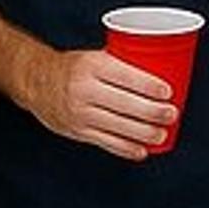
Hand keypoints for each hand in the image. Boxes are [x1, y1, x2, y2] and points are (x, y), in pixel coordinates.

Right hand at [24, 49, 176, 160]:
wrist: (36, 82)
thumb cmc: (74, 67)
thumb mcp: (95, 56)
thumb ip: (122, 64)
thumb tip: (164, 69)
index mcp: (92, 66)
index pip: (125, 76)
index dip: (148, 86)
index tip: (168, 92)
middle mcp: (84, 90)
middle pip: (125, 104)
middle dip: (152, 112)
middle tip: (172, 114)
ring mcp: (80, 113)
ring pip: (117, 126)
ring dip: (143, 133)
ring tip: (162, 134)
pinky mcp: (78, 131)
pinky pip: (106, 143)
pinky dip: (126, 149)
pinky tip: (142, 151)